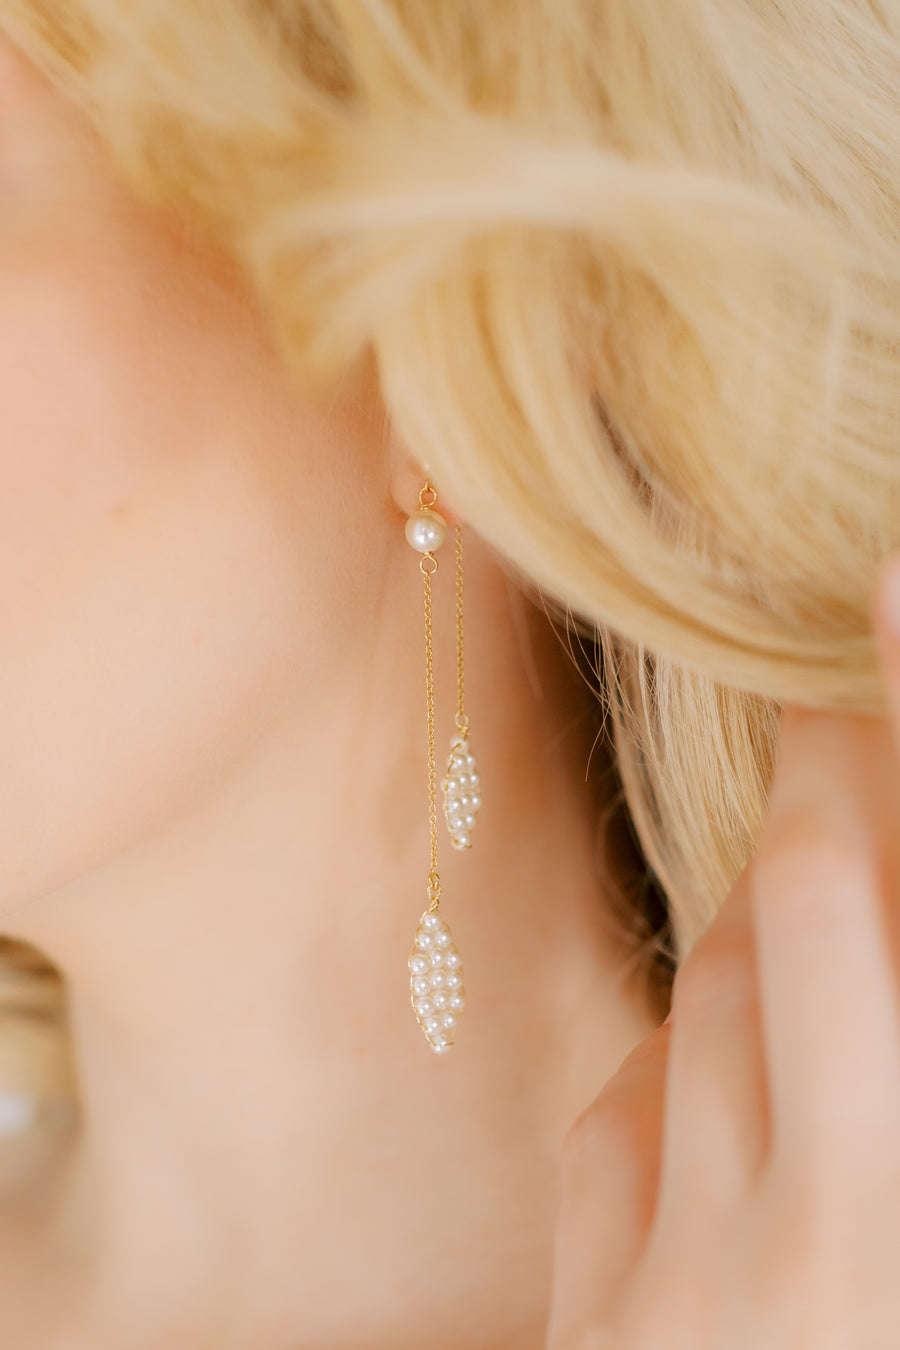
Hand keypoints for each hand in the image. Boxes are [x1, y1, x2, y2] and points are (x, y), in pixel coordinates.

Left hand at [545, 557, 899, 1349]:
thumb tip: (864, 915)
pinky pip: (614, 1122)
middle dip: (834, 788)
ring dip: (753, 933)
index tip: (886, 597)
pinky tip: (707, 1068)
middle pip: (813, 918)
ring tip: (794, 908)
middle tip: (836, 716)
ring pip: (706, 1005)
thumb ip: (887, 1067)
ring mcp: (695, 1292)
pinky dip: (667, 1061)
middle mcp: (829, 1242)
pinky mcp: (600, 1334)